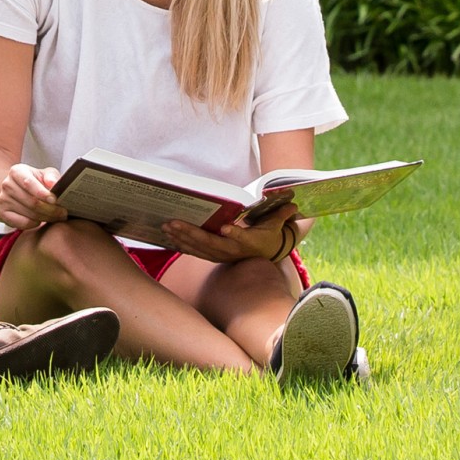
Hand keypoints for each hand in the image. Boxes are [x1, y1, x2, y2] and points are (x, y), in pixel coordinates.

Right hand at [0, 163, 67, 232]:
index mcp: (16, 171)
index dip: (42, 193)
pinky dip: (34, 224)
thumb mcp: (45, 175)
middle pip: (31, 202)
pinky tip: (41, 220)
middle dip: (50, 209)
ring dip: (46, 217)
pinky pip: (22, 224)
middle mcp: (7, 185)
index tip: (55, 200)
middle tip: (63, 213)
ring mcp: (3, 200)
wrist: (20, 190)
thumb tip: (53, 183)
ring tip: (57, 217)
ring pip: (29, 214)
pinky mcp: (3, 214)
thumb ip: (51, 177)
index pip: (28, 183)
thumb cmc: (36, 182)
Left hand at [160, 199, 299, 265]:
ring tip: (165, 226)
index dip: (234, 234)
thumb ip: (281, 213)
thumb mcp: (276, 225)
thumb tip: (294, 202)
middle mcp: (233, 252)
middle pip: (210, 244)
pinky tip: (167, 236)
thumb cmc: (268, 235)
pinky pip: (195, 252)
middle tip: (173, 221)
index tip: (225, 227)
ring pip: (199, 250)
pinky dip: (181, 245)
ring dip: (181, 238)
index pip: (241, 239)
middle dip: (190, 233)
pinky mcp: (213, 256)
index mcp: (249, 243)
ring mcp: (221, 256)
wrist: (264, 256)